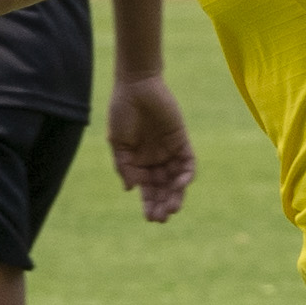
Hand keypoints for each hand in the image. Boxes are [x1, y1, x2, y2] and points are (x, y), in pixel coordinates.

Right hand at [109, 73, 196, 222]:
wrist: (136, 86)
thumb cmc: (122, 111)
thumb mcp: (118, 143)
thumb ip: (124, 166)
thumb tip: (130, 189)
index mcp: (139, 163)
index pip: (147, 190)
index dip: (149, 204)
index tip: (149, 218)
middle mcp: (156, 160)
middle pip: (163, 188)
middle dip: (163, 204)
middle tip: (162, 218)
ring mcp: (169, 151)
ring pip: (176, 180)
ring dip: (176, 195)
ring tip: (172, 208)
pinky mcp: (181, 140)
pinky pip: (188, 163)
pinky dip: (186, 175)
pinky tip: (180, 185)